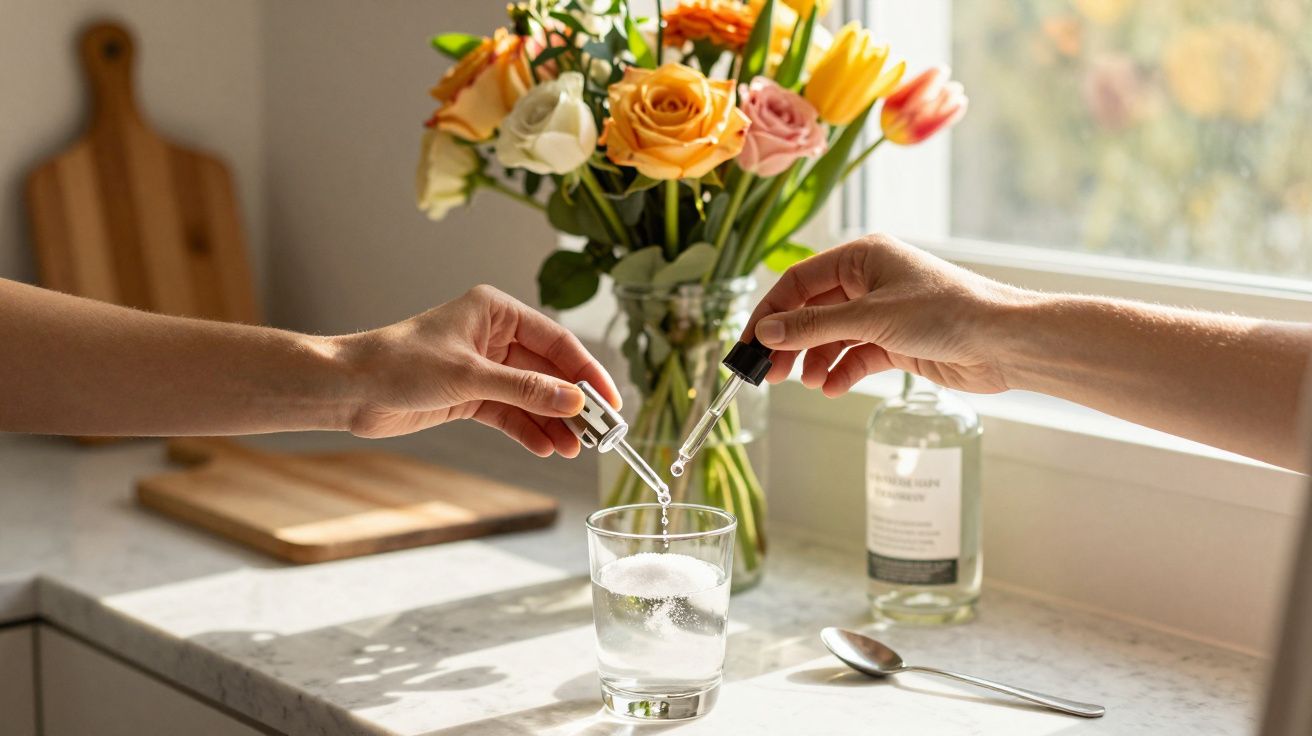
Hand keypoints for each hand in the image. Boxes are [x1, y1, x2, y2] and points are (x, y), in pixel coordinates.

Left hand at [334, 285, 618, 455]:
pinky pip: (511, 414)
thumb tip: (574, 401)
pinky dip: (529, 430)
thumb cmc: (399, 364)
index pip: (557, 342)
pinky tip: (547, 448)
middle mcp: (494, 337)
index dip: (588, 373)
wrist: (349, 389)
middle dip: (573, 403)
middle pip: (549, 372)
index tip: (610, 402)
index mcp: (497, 312)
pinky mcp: (471, 396)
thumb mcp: (469, 376)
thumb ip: (525, 390)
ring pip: (533, 396)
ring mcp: (484, 368)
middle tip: (600, 433)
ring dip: (553, 422)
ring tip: (574, 448)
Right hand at [743, 235, 1024, 395]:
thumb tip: (766, 333)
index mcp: (862, 257)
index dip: (770, 313)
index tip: (749, 343)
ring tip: (808, 383)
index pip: (798, 282)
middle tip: (770, 372)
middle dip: (790, 342)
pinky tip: (833, 388)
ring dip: (816, 360)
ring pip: (831, 336)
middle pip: (811, 311)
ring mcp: (882, 312)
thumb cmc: (945, 312)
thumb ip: (813, 327)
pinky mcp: (896, 341)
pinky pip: (855, 356)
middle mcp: (870, 281)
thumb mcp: (870, 318)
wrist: (1002, 342)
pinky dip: (842, 372)